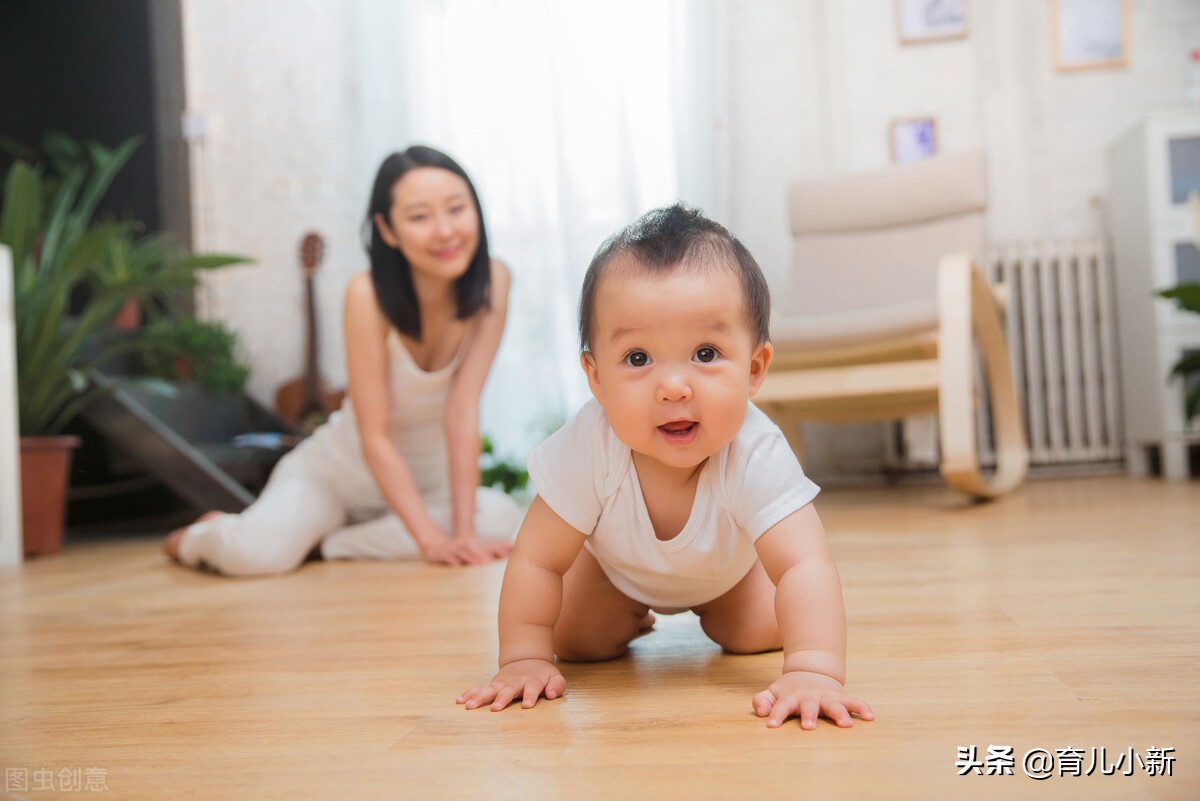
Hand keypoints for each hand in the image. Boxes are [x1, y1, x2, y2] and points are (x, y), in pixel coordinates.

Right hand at [422, 535, 511, 565]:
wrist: (435, 547)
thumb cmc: (459, 553)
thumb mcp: (474, 552)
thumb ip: (491, 551)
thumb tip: (512, 549)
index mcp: (475, 545)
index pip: (490, 545)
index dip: (501, 547)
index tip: (513, 549)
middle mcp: (466, 545)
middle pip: (480, 547)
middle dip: (491, 550)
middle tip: (503, 556)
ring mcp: (454, 549)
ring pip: (465, 551)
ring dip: (473, 556)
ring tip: (482, 561)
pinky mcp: (443, 554)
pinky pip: (448, 557)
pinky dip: (453, 561)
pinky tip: (458, 565)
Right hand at [457, 659, 565, 710]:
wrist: (527, 658)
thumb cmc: (543, 674)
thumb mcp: (555, 677)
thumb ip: (557, 685)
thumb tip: (551, 694)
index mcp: (532, 680)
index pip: (532, 688)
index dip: (530, 696)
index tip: (527, 706)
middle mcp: (515, 681)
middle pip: (508, 690)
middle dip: (501, 699)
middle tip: (495, 709)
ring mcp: (502, 682)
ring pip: (490, 689)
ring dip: (480, 697)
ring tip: (470, 706)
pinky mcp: (493, 684)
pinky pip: (480, 688)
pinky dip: (470, 693)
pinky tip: (460, 700)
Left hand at [752, 671, 874, 729]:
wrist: (811, 670)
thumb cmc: (789, 690)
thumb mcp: (773, 693)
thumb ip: (762, 701)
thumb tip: (760, 711)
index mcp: (790, 697)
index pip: (780, 706)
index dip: (776, 715)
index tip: (771, 725)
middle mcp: (809, 697)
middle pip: (808, 706)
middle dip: (809, 715)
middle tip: (808, 727)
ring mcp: (826, 696)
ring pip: (833, 704)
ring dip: (839, 713)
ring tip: (846, 724)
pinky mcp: (841, 697)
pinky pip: (853, 701)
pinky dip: (861, 707)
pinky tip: (870, 716)